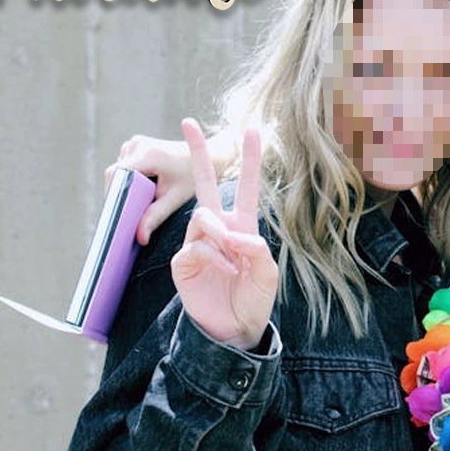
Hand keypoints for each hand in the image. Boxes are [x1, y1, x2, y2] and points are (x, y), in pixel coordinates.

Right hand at [104, 124, 233, 245]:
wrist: (208, 156)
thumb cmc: (193, 176)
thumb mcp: (175, 198)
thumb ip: (155, 216)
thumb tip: (139, 238)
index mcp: (148, 154)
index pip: (116, 175)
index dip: (113, 195)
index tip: (118, 214)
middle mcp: (138, 144)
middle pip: (115, 174)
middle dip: (121, 194)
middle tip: (131, 214)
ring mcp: (136, 142)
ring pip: (118, 171)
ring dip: (126, 186)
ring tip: (142, 200)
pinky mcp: (137, 145)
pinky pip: (124, 166)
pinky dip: (130, 178)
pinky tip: (144, 188)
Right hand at [170, 120, 277, 351]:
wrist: (233, 329)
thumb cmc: (253, 299)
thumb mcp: (266, 273)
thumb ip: (254, 248)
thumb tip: (230, 232)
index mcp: (242, 225)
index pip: (246, 186)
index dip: (249, 159)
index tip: (250, 129)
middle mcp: (218, 228)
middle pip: (206, 184)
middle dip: (197, 153)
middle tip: (187, 122)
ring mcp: (198, 242)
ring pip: (202, 217)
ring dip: (219, 234)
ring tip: (232, 260)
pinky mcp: (183, 260)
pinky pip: (194, 245)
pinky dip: (210, 255)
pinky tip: (222, 270)